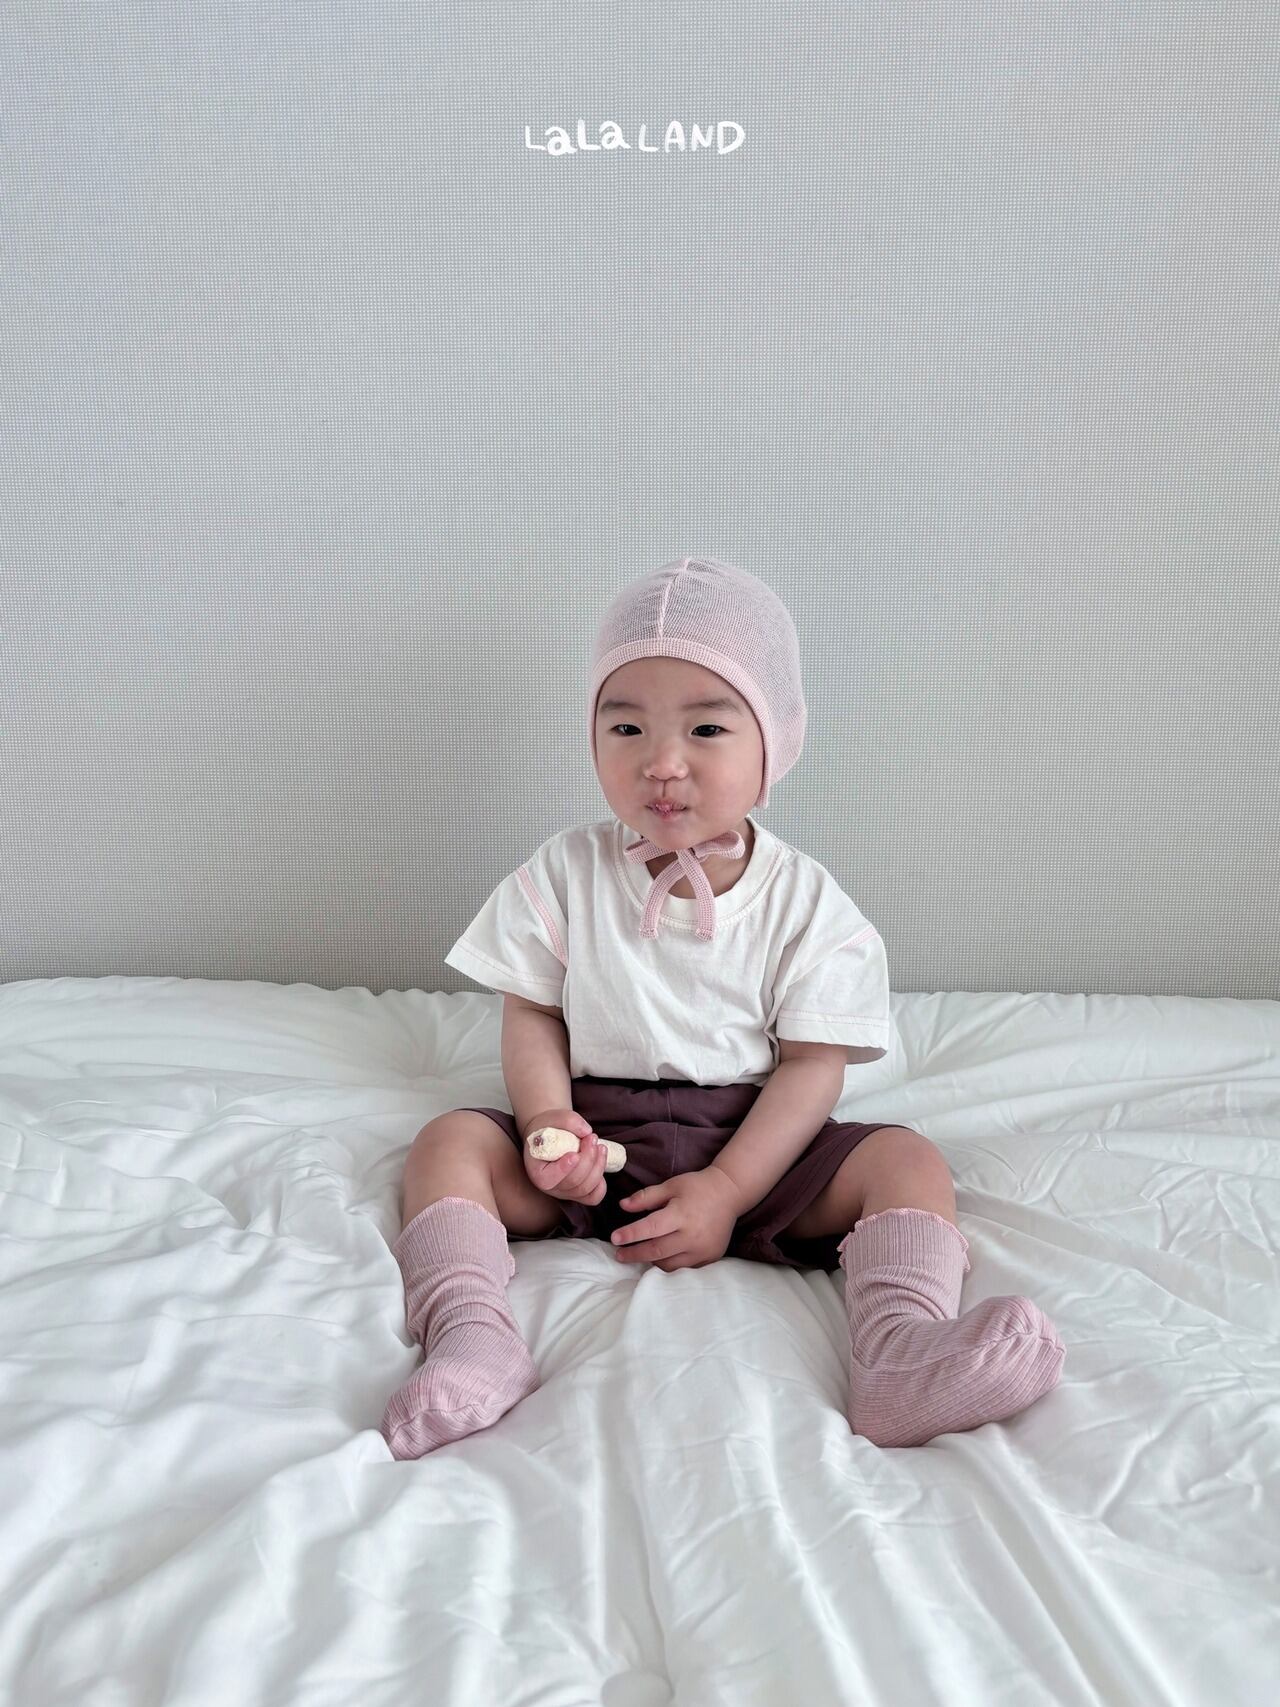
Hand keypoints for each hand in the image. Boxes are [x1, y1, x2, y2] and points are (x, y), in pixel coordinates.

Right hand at [521, 1107, 607, 1205]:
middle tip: (592, 1138)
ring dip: (598, 1166)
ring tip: (601, 1146)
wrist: (551, 1135)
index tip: (574, 1155)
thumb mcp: (554, 1118)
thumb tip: (587, 1131)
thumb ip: (569, 1121)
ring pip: (585, 1189)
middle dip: (588, 1159)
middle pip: (572, 1182)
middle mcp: (550, 1186)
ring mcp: (565, 1192)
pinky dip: (601, 1184)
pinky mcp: (578, 1192)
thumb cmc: (549, 1128)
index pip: (547, 1179)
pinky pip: (593, 1197)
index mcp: (537, 1171)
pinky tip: (601, 1163)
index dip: (563, 1169)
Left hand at [611, 1165, 742, 1271]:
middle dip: (635, 1254)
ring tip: (641, 1254)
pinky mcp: (710, 1258)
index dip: (630, 1234)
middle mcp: (692, 1235)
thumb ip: (646, 1197)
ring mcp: (702, 1250)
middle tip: (619, 1255)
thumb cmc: (697, 1187)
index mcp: (682, 1214)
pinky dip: (670, 1264)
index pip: (650, 1228)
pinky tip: (661, 1257)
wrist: (730, 1194)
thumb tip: (622, 1206)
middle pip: (657, 1251)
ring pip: (669, 1264)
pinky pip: (684, 1268)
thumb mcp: (671, 1186)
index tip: (614, 1238)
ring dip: (651, 1261)